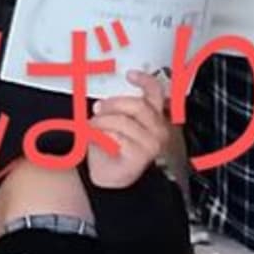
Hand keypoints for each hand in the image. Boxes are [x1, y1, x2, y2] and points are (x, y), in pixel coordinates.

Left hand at [89, 70, 172, 190]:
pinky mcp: (142, 154)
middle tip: (98, 110)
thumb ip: (117, 108)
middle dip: (112, 105)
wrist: (107, 177)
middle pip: (137, 105)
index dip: (144, 80)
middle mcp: (159, 130)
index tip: (130, 75)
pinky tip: (102, 143)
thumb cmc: (112, 150)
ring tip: (95, 130)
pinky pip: (117, 137)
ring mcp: (152, 143)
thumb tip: (103, 101)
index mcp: (155, 118)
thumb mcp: (115, 122)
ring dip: (102, 123)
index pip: (156, 93)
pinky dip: (104, 137)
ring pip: (123, 121)